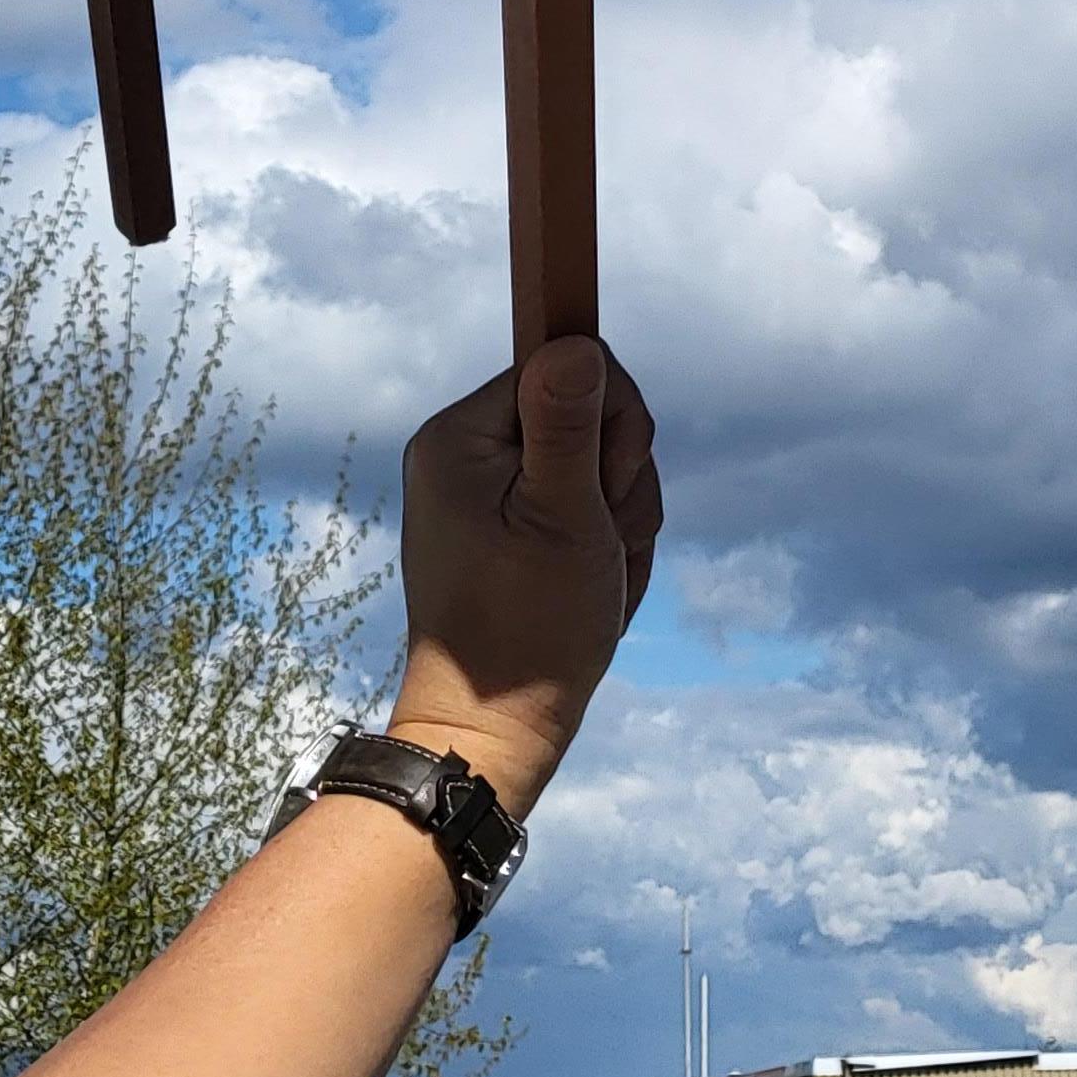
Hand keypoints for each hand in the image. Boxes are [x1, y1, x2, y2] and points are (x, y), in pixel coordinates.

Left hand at [387, 339, 659, 818]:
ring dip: (616, 523)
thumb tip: (575, 343)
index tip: (605, 491)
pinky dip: (600, 547)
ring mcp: (482, 494)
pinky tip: (589, 591)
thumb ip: (569, 423)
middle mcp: (462, 454)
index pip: (565, 367)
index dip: (610, 423)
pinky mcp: (504, 530)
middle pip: (586, 416)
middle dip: (617, 483)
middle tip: (601, 549)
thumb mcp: (564, 517)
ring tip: (593, 580)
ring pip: (594, 466)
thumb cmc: (529, 630)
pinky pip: (579, 508)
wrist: (492, 734)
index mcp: (459, 437)